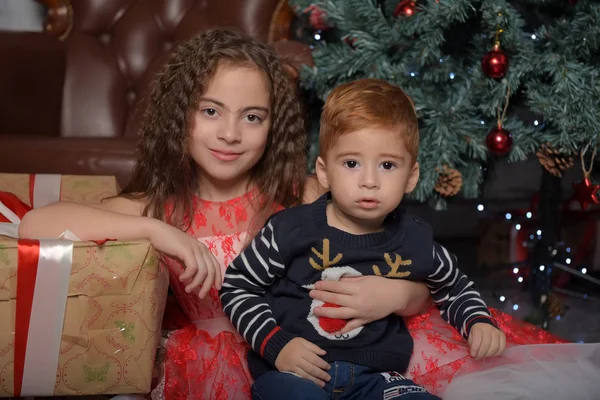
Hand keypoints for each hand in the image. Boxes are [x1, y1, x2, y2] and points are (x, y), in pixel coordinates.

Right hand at [148, 219, 221, 297]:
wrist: (156, 232)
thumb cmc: (168, 244)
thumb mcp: (184, 255)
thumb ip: (191, 264)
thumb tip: (195, 279)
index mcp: (203, 249)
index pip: (216, 265)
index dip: (217, 278)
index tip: (216, 289)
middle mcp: (202, 248)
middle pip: (211, 270)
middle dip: (207, 285)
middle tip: (200, 296)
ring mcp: (195, 249)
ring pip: (203, 271)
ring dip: (196, 283)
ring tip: (188, 289)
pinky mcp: (186, 251)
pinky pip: (193, 268)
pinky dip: (189, 276)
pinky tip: (181, 279)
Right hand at [275, 338, 330, 387]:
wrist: (276, 347)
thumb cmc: (291, 344)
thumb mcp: (302, 341)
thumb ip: (313, 347)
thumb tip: (324, 353)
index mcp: (302, 351)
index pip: (314, 359)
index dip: (322, 364)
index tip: (328, 368)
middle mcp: (297, 359)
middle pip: (311, 368)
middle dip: (320, 374)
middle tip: (328, 378)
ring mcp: (292, 366)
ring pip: (305, 375)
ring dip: (315, 380)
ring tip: (322, 384)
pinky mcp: (288, 371)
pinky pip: (298, 377)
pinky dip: (306, 381)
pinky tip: (311, 384)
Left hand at [309, 276, 427, 333]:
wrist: (396, 296)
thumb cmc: (381, 284)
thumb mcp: (365, 278)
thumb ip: (350, 280)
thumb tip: (336, 280)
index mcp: (357, 288)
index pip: (337, 287)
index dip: (325, 286)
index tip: (316, 284)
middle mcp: (357, 301)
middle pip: (336, 299)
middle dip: (322, 297)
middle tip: (311, 294)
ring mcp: (360, 312)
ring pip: (340, 314)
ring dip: (326, 313)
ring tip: (315, 311)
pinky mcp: (364, 320)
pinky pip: (351, 326)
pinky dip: (342, 329)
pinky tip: (332, 331)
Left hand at [468, 323, 505, 359]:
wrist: (485, 326)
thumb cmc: (477, 334)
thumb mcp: (471, 337)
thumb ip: (472, 345)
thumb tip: (474, 354)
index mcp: (479, 328)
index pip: (477, 339)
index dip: (475, 349)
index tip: (473, 355)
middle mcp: (489, 329)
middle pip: (486, 344)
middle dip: (481, 354)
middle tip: (478, 358)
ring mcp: (497, 332)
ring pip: (495, 347)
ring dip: (489, 354)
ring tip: (484, 356)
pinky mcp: (503, 336)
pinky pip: (502, 348)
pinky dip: (496, 353)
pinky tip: (491, 354)